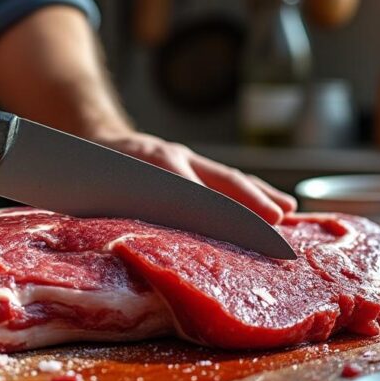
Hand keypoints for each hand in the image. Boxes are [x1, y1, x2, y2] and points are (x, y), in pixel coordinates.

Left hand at [92, 131, 296, 224]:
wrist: (95, 141)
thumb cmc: (93, 173)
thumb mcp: (94, 185)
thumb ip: (113, 205)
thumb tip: (130, 239)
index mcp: (148, 161)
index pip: (185, 188)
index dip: (209, 208)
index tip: (233, 226)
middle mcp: (174, 157)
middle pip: (218, 179)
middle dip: (248, 199)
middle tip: (276, 218)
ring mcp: (188, 160)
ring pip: (229, 178)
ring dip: (260, 196)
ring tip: (287, 212)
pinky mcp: (195, 167)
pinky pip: (228, 180)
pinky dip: (254, 193)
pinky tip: (278, 206)